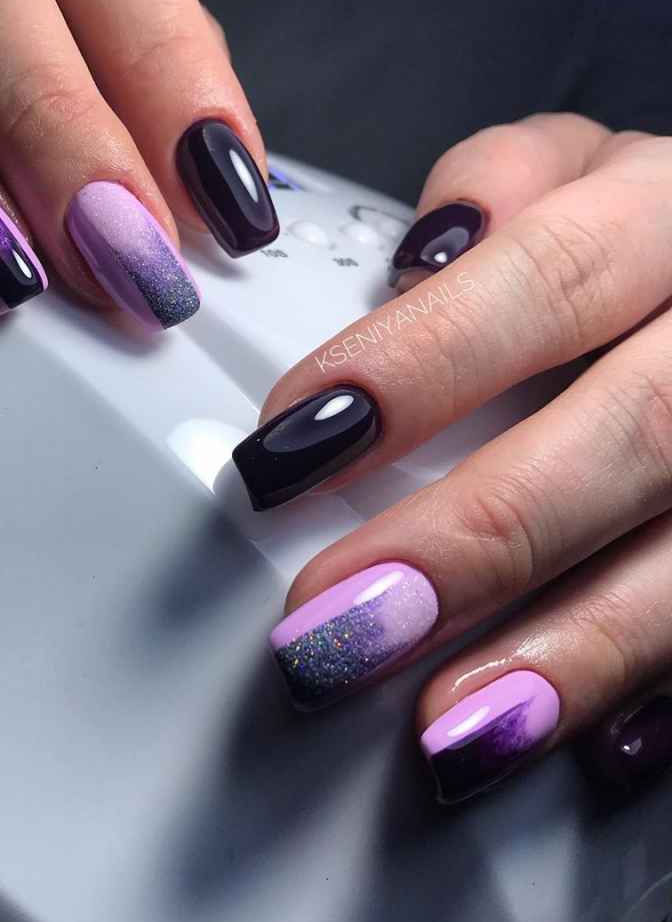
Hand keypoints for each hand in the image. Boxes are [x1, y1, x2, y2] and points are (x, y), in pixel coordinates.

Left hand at [233, 114, 671, 801]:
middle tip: (341, 622)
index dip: (413, 369)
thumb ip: (504, 182)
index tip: (287, 454)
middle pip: (629, 435)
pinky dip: (664, 697)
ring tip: (448, 731)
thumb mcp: (597, 170)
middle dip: (476, 540)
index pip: (546, 279)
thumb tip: (419, 256)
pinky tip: (591, 751)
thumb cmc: (657, 242)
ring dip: (572, 651)